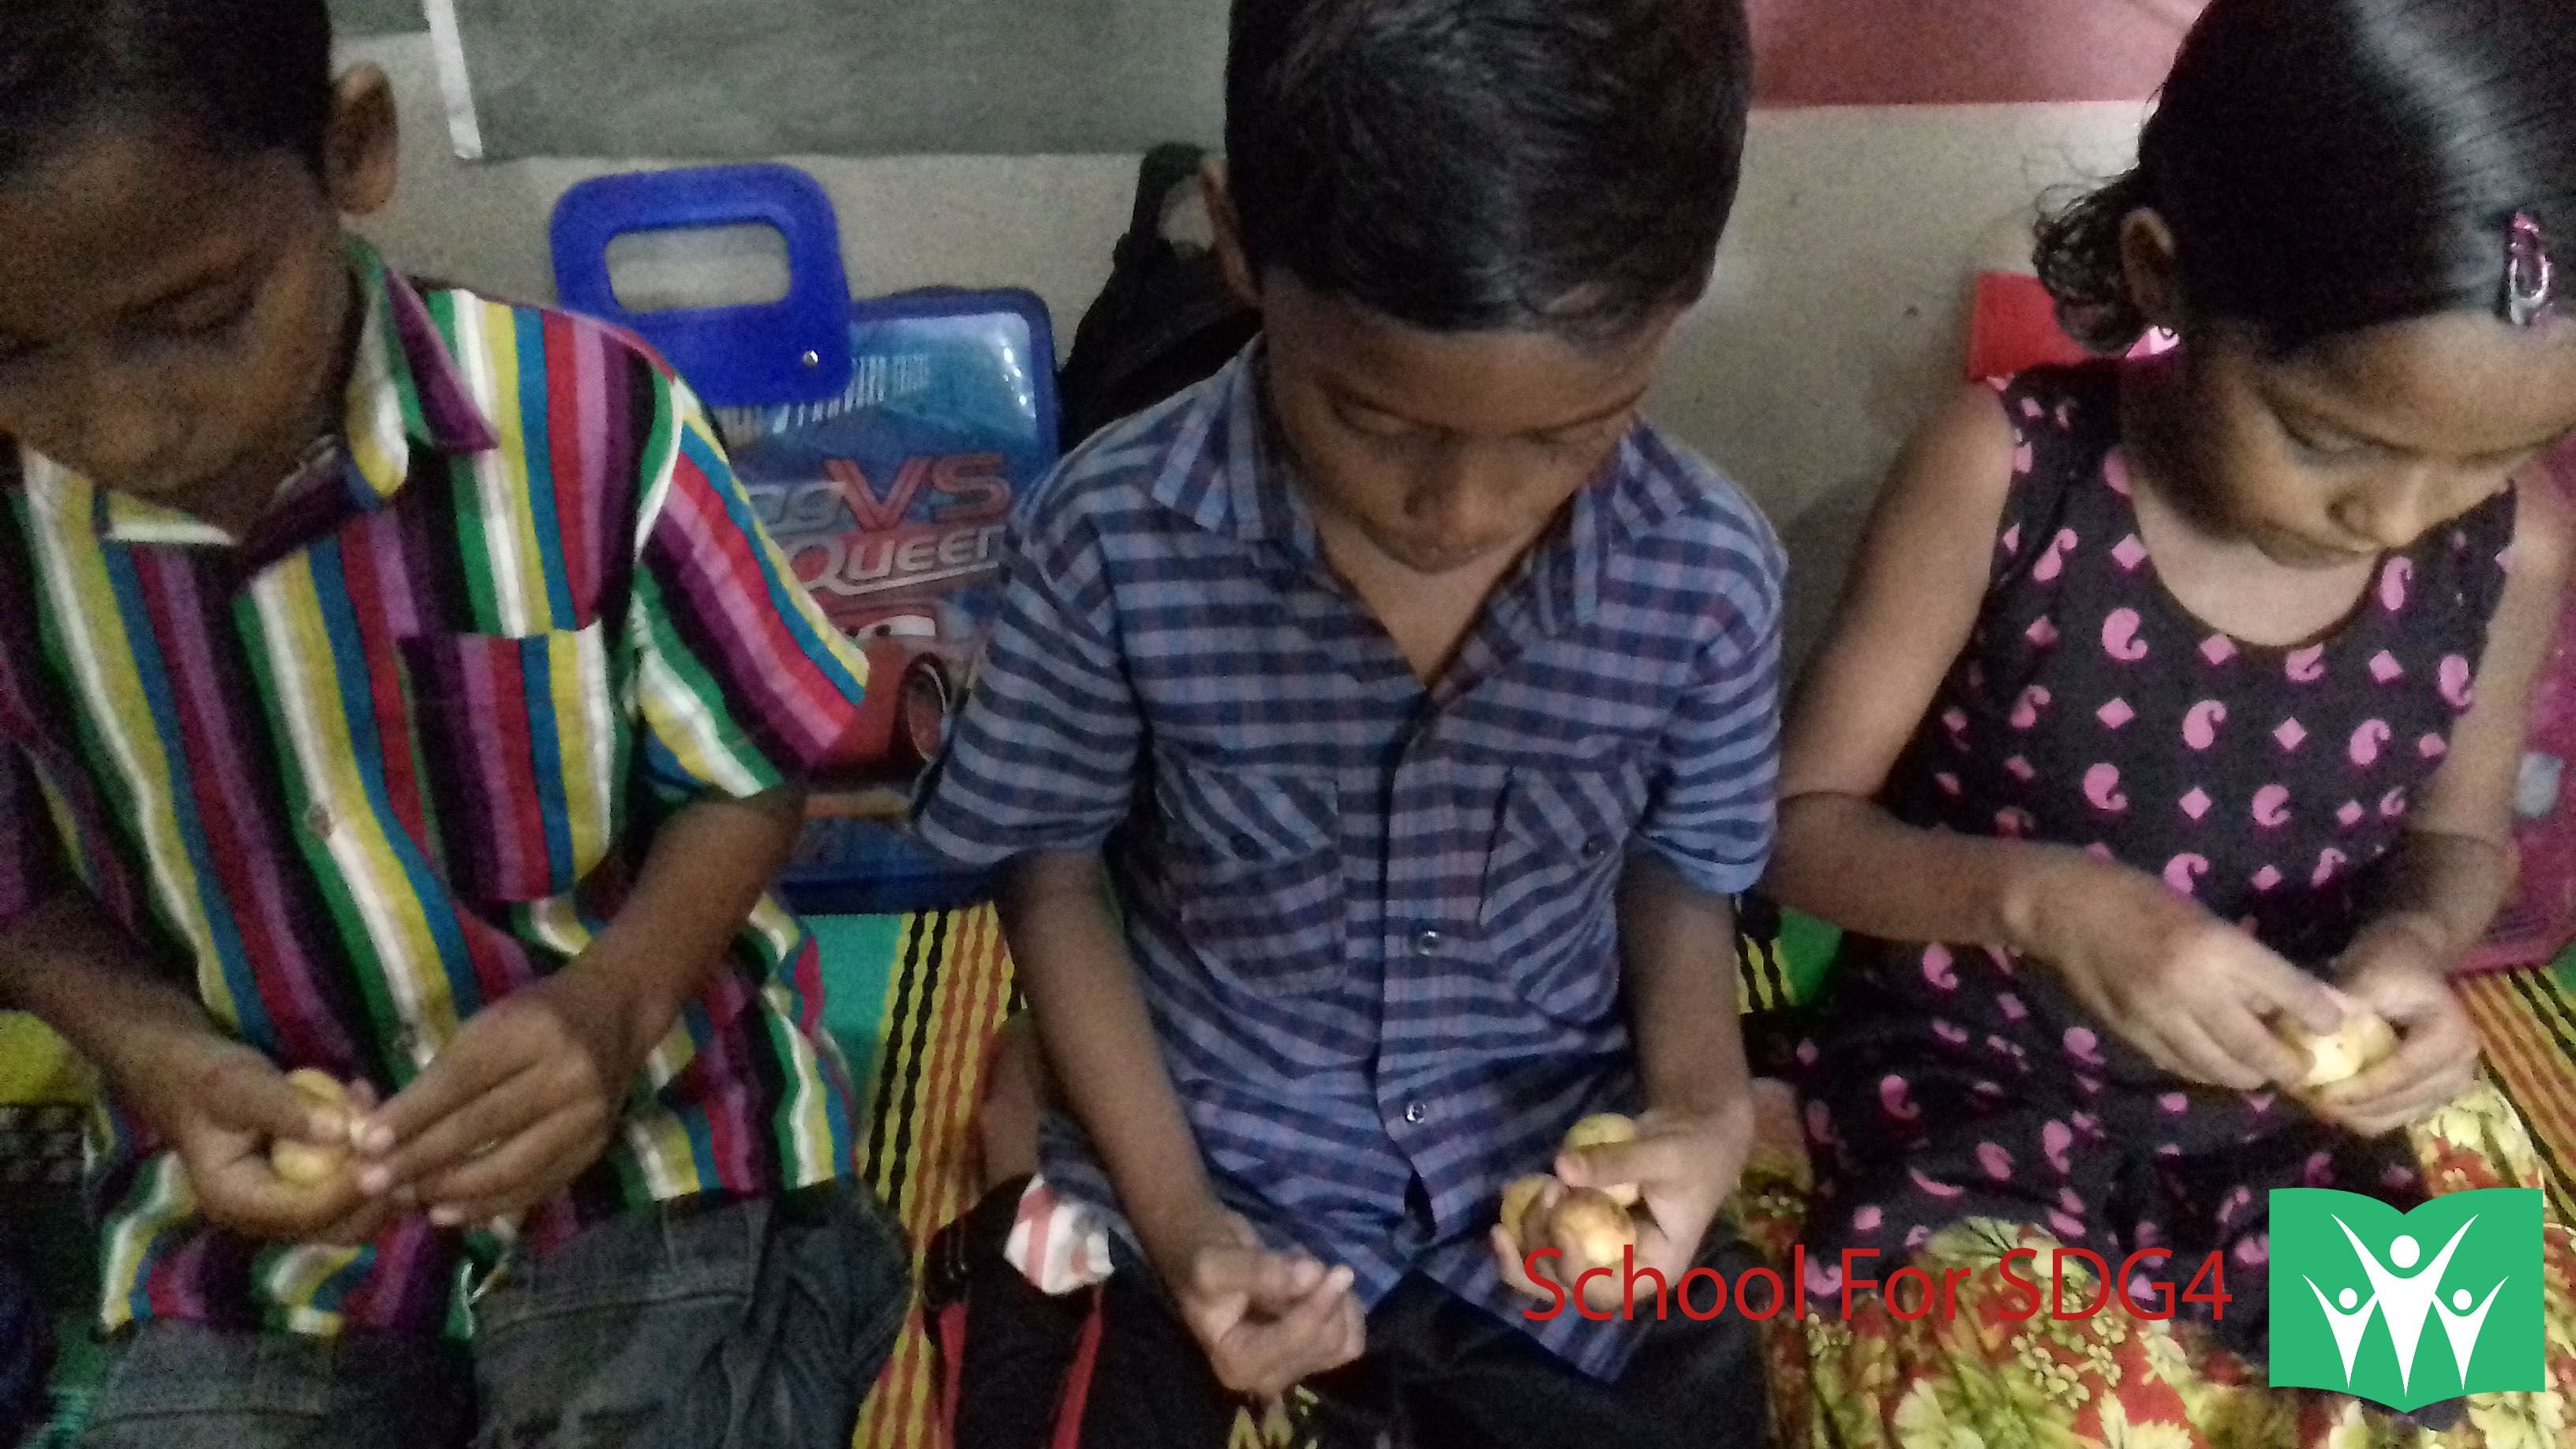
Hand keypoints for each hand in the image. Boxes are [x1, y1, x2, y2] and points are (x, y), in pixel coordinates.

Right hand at [140, 1035, 391, 1244]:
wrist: (187, 1075)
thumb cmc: (206, 1078)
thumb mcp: (240, 1086)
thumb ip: (287, 1109)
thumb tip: (341, 1131)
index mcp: (236, 1200)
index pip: (303, 1213)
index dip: (347, 1191)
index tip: (386, 1161)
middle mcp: (262, 1217)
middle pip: (336, 1228)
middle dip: (378, 1195)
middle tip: (412, 1151)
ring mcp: (286, 1205)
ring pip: (352, 1212)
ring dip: (381, 1175)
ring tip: (397, 1126)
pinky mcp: (305, 1188)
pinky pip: (349, 1187)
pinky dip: (371, 1160)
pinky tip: (374, 1110)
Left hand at [354, 955, 668, 1226]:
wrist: (615, 1015)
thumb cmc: (534, 1018)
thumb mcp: (488, 1026)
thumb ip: (439, 1077)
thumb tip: (379, 1134)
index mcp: (535, 1031)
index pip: (463, 1078)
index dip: (413, 1114)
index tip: (367, 1144)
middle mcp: (568, 1074)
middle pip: (483, 1126)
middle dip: (421, 1159)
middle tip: (373, 1184)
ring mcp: (587, 1117)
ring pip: (510, 1166)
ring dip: (451, 1190)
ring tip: (408, 1200)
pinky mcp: (595, 1149)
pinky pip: (535, 1187)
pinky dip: (487, 1205)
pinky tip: (448, 1211)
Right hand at [1145, 1201, 1363, 1398]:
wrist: (1201, 1252)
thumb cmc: (1201, 1258)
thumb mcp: (1217, 1262)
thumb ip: (1261, 1271)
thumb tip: (1311, 1276)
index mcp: (1236, 1364)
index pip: (1295, 1340)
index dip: (1320, 1305)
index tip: (1339, 1268)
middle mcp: (1265, 1377)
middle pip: (1325, 1344)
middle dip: (1326, 1299)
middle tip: (1306, 1261)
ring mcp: (1290, 1368)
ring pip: (1343, 1343)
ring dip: (1337, 1302)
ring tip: (1305, 1273)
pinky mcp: (1309, 1354)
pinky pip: (1351, 1339)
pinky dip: (1343, 1308)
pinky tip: (1317, 1286)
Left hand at [1499, 1099, 1752, 1313]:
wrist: (1693, 1133)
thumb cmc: (1692, 1151)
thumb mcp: (1663, 1155)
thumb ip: (1616, 1162)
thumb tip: (1560, 1166)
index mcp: (1653, 1268)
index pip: (1602, 1292)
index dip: (1572, 1270)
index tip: (1561, 1222)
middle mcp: (1622, 1269)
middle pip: (1564, 1288)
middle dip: (1539, 1249)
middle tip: (1544, 1193)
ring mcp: (1599, 1250)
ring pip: (1545, 1270)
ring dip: (1525, 1237)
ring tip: (1528, 1190)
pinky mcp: (1582, 1227)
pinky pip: (1542, 1239)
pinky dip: (1522, 1222)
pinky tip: (1512, 1193)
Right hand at [2022, 852, 2342, 1090]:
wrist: (2064, 909)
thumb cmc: (2140, 898)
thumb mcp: (2203, 918)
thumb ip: (2240, 962)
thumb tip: (2282, 1004)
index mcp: (2217, 946)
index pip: (2288, 992)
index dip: (2319, 1016)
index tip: (2333, 1028)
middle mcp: (2193, 988)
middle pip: (2258, 1048)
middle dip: (2288, 1066)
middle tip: (2302, 1069)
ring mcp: (2160, 1017)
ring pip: (2220, 1068)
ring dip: (2249, 1076)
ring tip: (2261, 1072)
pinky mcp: (2134, 1035)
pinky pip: (2182, 1066)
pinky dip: (2207, 1071)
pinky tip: (2216, 1064)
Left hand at [2314, 919, 2477, 1135]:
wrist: (2412, 962)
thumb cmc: (2392, 962)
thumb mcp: (2371, 973)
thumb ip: (2348, 1001)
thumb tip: (2316, 1024)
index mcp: (2452, 1039)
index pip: (2401, 1075)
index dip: (2357, 1088)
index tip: (2313, 1091)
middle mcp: (2460, 1070)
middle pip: (2397, 1104)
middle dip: (2349, 1105)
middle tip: (2302, 1094)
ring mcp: (2447, 1088)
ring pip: (2391, 1119)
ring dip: (2350, 1113)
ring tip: (2310, 1096)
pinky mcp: (2430, 1097)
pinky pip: (2390, 1117)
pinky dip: (2358, 1112)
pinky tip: (2328, 1097)